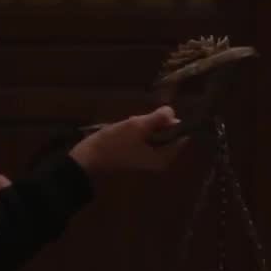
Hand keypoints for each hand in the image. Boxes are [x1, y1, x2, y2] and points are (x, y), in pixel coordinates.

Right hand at [69, 106, 188, 175]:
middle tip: (139, 121)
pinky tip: (125, 127)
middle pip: (166, 133)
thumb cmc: (115, 143)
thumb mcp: (138, 126)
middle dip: (154, 123)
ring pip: (154, 133)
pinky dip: (137, 130)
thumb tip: (172, 111)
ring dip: (144, 125)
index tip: (157, 115)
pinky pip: (143, 137)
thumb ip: (157, 118)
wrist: (90, 158)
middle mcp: (158, 159)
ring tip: (129, 124)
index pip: (180, 136)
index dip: (171, 122)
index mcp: (163, 157)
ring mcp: (146, 156)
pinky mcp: (136, 152)